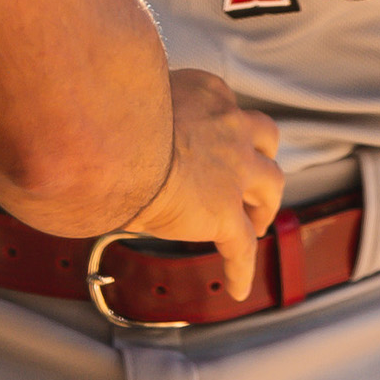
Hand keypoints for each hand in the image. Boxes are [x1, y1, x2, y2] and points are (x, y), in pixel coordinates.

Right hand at [120, 69, 284, 300]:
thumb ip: (140, 111)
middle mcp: (229, 125)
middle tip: (249, 180)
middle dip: (260, 159)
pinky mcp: (224, 212)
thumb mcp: (131, 100)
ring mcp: (234, 169)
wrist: (115, 145)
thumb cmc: (108, 118)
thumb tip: (117, 127)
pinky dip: (241, 267)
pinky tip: (238, 286)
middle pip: (264, 140)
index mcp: (207, 93)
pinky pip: (240, 245)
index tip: (214, 142)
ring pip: (270, 184)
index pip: (226, 111)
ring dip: (264, 203)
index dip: (224, 130)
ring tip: (255, 223)